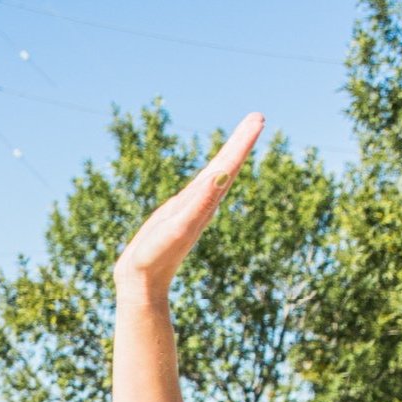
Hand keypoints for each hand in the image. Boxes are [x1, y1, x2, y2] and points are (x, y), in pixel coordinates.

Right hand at [114, 113, 263, 302]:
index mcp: (205, 202)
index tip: (258, 119)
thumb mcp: (179, 226)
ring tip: (242, 138)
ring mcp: (191, 210)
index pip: (228, 166)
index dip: (242, 142)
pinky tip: (213, 174)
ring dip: (229, 156)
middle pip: (226, 167)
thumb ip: (200, 201)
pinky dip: (210, 175)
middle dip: (241, 142)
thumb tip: (222, 174)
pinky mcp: (178, 216)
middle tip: (258, 118)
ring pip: (215, 177)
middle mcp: (202, 204)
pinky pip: (199, 190)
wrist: (143, 283)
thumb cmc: (158, 257)